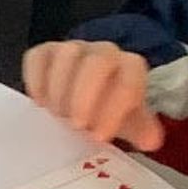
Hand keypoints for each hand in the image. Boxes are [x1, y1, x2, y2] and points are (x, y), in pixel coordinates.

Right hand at [21, 40, 165, 149]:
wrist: (88, 95)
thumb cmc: (110, 109)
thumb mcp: (129, 123)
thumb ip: (142, 130)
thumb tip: (151, 140)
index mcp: (130, 68)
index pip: (129, 80)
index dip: (114, 108)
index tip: (100, 136)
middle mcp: (104, 52)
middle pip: (98, 61)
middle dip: (85, 96)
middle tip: (76, 125)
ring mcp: (74, 49)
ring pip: (66, 56)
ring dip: (60, 90)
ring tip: (59, 115)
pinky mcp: (46, 52)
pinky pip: (38, 57)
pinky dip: (36, 81)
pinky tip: (41, 103)